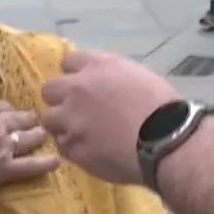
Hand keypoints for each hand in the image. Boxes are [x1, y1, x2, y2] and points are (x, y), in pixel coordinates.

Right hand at [0, 59, 57, 201]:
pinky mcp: (5, 171)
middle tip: (33, 122)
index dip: (6, 110)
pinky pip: (32, 166)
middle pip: (20, 119)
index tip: (10, 112)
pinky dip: (45, 164)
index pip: (0, 105)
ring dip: (38, 136)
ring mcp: (3, 148)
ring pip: (29, 138)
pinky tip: (57, 162)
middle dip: (27, 120)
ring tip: (45, 136)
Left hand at [42, 51, 182, 185]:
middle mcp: (77, 88)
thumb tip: (104, 85)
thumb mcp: (139, 76)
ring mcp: (71, 119)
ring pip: (49, 119)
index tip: (83, 85)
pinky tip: (91, 151)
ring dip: (63, 125)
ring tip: (82, 135)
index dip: (75, 74)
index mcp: (97, 66)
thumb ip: (113, 76)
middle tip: (76, 111)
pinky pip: (62, 145)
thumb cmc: (163, 107)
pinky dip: (73, 147)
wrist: (165, 140)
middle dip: (59, 99)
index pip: (69, 61)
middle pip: (49, 89)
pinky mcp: (72, 146)